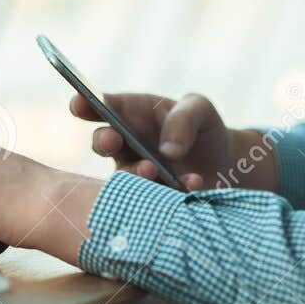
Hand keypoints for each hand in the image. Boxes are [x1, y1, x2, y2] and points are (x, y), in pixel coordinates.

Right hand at [67, 92, 275, 192]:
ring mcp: (134, 174)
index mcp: (132, 113)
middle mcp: (126, 145)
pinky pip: (148, 199)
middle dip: (103, 141)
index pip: (102, 106)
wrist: (226, 165)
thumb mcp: (199, 109)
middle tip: (113, 140)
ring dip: (135, 174)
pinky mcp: (149, 199)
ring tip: (153, 170)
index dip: (85, 104)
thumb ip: (184, 118)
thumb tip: (168, 151)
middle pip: (102, 142)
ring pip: (122, 177)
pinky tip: (192, 184)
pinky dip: (168, 193)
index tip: (78, 104)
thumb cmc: (204, 129)